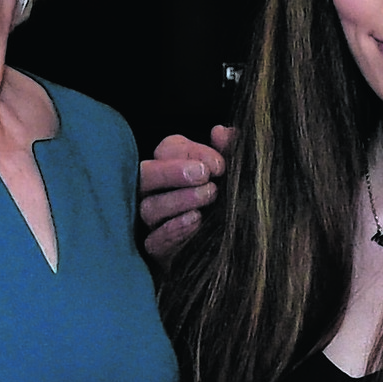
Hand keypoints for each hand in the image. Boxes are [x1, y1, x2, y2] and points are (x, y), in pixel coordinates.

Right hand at [136, 127, 229, 262]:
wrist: (236, 249)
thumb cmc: (228, 205)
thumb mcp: (232, 176)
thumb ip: (229, 151)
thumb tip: (221, 131)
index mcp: (171, 166)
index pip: (167, 149)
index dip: (190, 152)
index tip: (219, 164)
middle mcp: (154, 191)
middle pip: (146, 175)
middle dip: (173, 172)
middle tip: (205, 175)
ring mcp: (152, 222)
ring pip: (150, 207)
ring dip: (179, 199)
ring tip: (209, 196)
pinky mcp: (157, 250)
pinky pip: (154, 240)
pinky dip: (174, 230)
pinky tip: (196, 221)